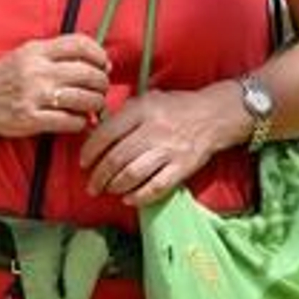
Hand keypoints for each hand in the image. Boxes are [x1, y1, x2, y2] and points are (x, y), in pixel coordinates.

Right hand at [0, 36, 110, 138]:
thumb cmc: (5, 77)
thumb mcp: (27, 54)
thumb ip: (58, 54)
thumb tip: (99, 63)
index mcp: (36, 50)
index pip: (80, 44)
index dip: (99, 54)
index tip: (104, 64)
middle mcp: (36, 71)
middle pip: (88, 73)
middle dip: (102, 82)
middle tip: (102, 88)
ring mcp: (34, 96)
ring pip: (84, 99)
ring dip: (96, 103)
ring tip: (94, 105)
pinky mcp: (31, 120)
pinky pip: (71, 121)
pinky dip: (81, 122)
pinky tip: (79, 120)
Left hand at [79, 86, 246, 207]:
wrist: (215, 115)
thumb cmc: (176, 107)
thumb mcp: (148, 99)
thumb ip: (124, 114)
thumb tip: (96, 131)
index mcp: (142, 110)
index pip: (107, 132)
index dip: (90, 150)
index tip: (83, 162)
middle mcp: (154, 129)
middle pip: (117, 158)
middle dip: (99, 176)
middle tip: (91, 185)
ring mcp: (169, 150)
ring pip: (133, 174)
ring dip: (115, 186)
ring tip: (108, 190)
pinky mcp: (182, 167)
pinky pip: (156, 187)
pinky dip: (139, 196)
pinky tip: (129, 199)